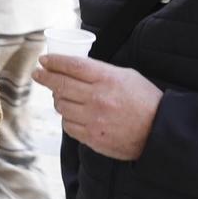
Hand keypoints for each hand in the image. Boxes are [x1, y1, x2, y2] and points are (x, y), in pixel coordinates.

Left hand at [33, 55, 162, 161]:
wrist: (159, 131)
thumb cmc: (144, 100)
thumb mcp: (126, 76)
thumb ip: (101, 72)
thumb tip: (75, 69)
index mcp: (107, 79)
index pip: (73, 66)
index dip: (55, 62)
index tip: (44, 60)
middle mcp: (97, 98)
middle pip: (61, 85)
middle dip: (45, 77)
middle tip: (38, 74)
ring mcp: (93, 119)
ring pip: (62, 106)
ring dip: (57, 99)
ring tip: (59, 96)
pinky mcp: (92, 137)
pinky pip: (68, 126)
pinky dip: (67, 118)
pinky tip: (71, 114)